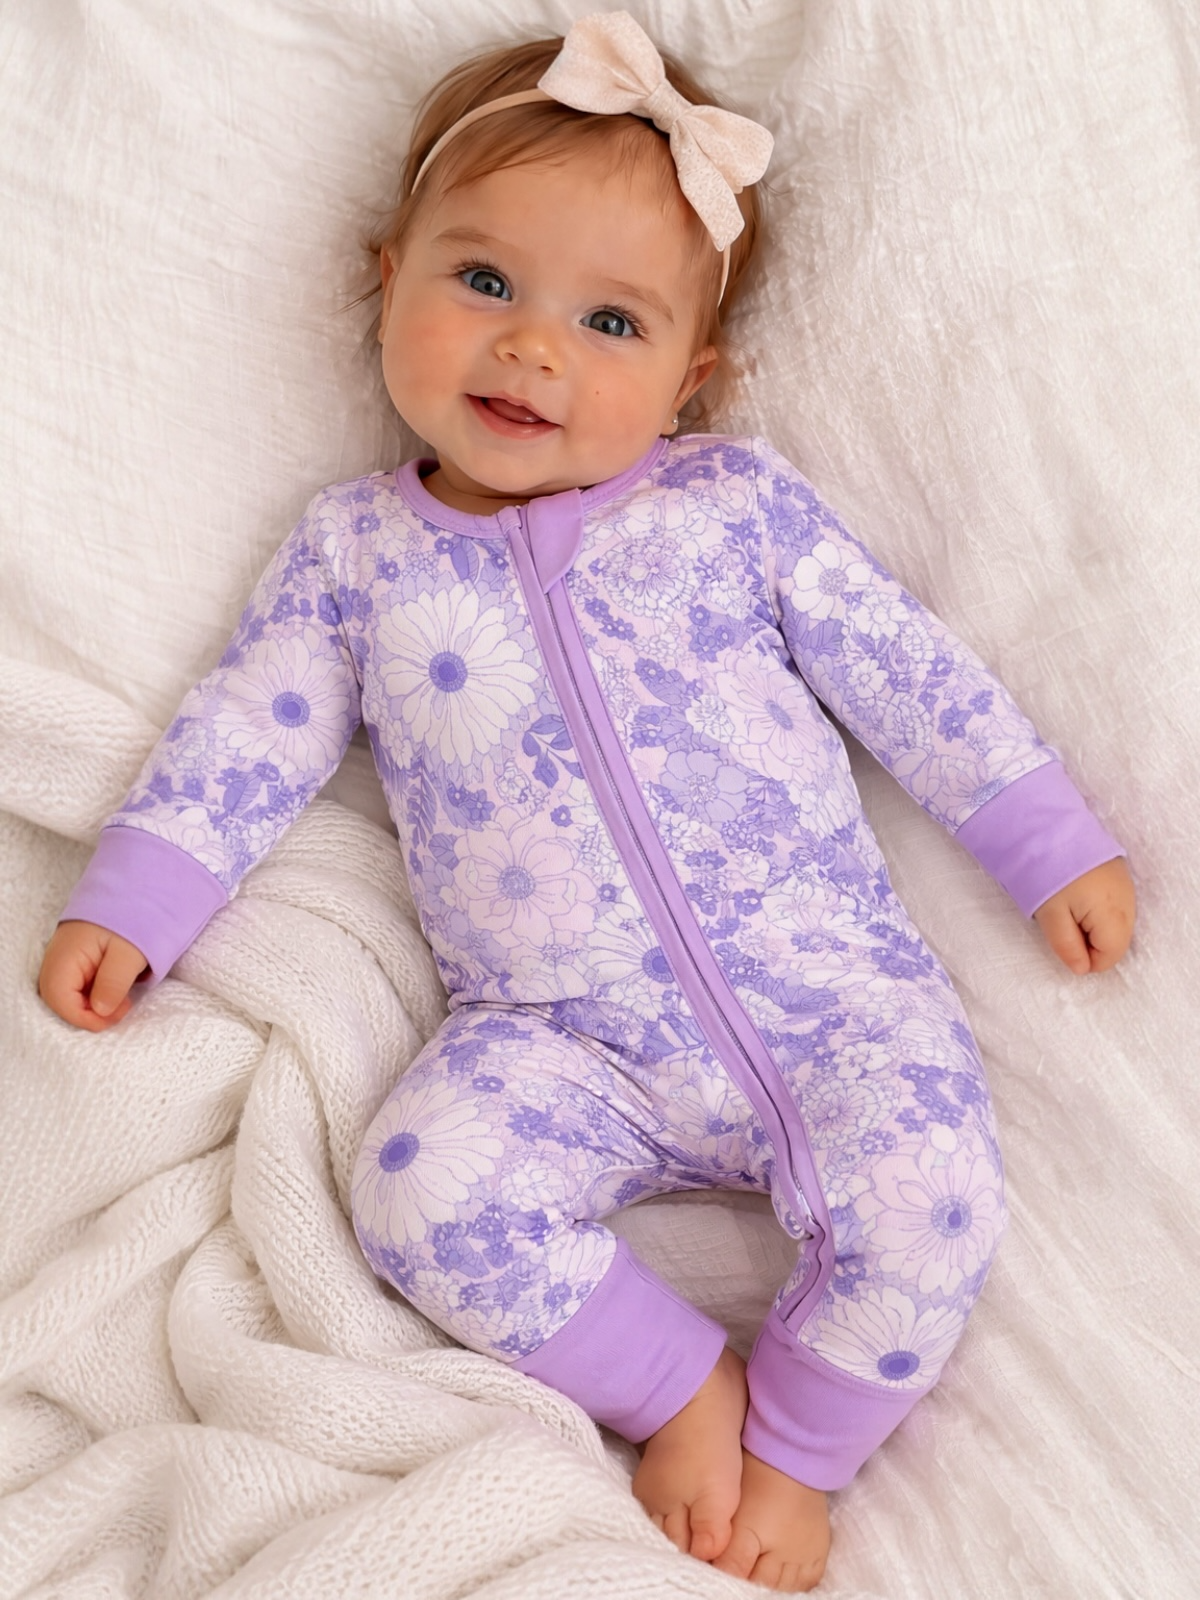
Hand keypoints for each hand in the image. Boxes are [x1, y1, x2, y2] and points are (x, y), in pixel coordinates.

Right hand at [38, 919, 147, 1030]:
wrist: (137, 888)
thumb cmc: (133, 918)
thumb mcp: (129, 952)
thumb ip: (113, 982)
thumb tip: (100, 1011)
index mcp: (66, 955)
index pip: (59, 999)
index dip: (83, 1017)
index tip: (113, 1016)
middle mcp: (57, 957)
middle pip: (59, 1000)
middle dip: (87, 1014)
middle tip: (120, 1008)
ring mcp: (65, 957)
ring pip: (67, 993)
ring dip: (91, 1004)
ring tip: (121, 999)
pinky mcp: (76, 957)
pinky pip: (76, 984)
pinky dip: (92, 993)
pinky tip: (115, 988)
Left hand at [1032, 858, 1134, 974]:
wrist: (1051, 824)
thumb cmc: (1047, 871)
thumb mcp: (1050, 914)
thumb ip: (1066, 945)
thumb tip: (1081, 969)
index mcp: (1112, 915)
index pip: (1110, 956)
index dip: (1086, 959)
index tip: (1064, 943)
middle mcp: (1127, 902)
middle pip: (1115, 941)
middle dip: (1090, 942)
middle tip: (1062, 922)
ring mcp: (1125, 886)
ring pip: (1114, 924)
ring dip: (1092, 925)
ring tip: (1066, 906)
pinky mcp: (1117, 873)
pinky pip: (1113, 905)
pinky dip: (1096, 910)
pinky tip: (1076, 895)